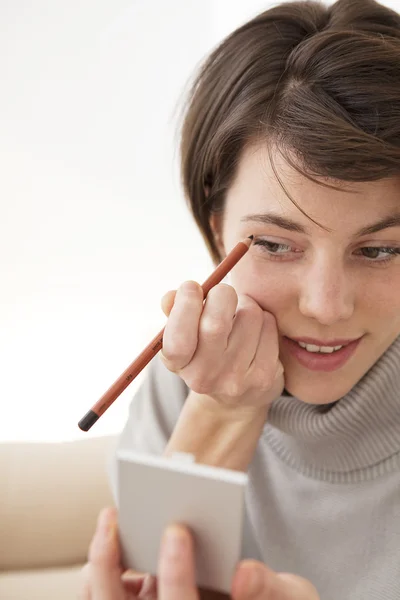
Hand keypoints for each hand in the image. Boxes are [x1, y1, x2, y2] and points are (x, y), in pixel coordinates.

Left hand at [80, 507, 319, 599]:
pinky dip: (99, 573)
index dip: (176, 574)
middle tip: (116, 517)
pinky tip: (115, 536)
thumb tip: (243, 573)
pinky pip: (104, 597)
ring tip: (110, 521)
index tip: (178, 530)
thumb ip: (268, 589)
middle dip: (110, 565)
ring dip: (99, 568)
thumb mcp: (290, 597)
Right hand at [160, 282, 283, 412]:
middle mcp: (203, 377)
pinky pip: (268, 326)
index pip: (177, 339)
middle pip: (215, 324)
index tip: (191, 286)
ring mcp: (235, 379)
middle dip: (221, 294)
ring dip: (246, 303)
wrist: (236, 397)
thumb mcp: (183, 335)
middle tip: (221, 292)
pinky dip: (263, 318)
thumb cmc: (204, 350)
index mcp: (177, 364)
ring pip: (249, 315)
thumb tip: (171, 297)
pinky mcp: (264, 376)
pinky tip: (256, 330)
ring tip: (240, 314)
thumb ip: (174, 312)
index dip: (184, 307)